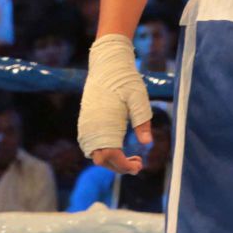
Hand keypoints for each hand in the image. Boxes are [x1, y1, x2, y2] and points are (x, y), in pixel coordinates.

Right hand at [80, 33, 152, 174]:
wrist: (107, 65)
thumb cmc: (125, 80)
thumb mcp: (139, 99)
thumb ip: (143, 121)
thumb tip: (147, 143)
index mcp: (104, 124)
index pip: (112, 156)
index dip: (124, 165)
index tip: (139, 167)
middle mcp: (91, 128)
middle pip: (102, 160)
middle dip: (119, 166)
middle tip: (138, 164)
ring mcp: (86, 125)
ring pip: (95, 154)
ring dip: (111, 160)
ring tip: (131, 158)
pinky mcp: (85, 122)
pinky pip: (91, 145)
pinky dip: (104, 151)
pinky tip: (118, 148)